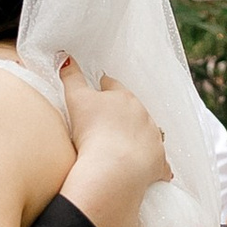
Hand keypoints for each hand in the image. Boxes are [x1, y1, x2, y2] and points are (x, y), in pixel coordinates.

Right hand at [60, 64, 170, 226]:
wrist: (113, 168)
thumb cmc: (92, 132)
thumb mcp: (75, 100)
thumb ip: (71, 77)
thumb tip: (65, 57)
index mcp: (123, 97)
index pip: (113, 86)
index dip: (105, 87)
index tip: (102, 86)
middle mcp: (143, 114)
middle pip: (133, 108)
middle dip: (124, 111)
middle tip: (112, 118)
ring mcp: (153, 138)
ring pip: (149, 132)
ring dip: (141, 135)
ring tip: (129, 143)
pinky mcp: (158, 161)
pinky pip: (160, 162)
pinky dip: (156, 164)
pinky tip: (153, 169)